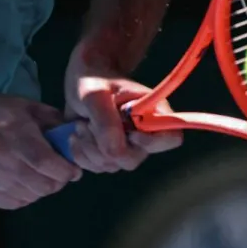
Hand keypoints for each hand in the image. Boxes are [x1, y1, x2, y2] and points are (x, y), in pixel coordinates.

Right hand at [0, 90, 81, 209]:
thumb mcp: (29, 107)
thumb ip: (54, 123)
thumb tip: (76, 144)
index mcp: (13, 134)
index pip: (47, 163)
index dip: (66, 171)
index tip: (73, 170)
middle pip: (41, 185)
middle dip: (56, 182)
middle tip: (57, 174)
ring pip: (28, 197)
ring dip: (40, 190)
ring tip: (38, 176)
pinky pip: (12, 203)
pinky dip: (23, 196)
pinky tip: (22, 183)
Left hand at [62, 45, 181, 172]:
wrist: (79, 80)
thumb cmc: (93, 79)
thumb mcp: (94, 93)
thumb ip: (105, 119)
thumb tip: (115, 151)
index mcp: (153, 113)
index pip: (171, 138)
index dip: (150, 142)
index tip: (126, 132)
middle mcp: (144, 134)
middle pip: (132, 159)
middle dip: (103, 146)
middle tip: (87, 124)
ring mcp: (126, 146)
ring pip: (112, 166)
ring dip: (89, 148)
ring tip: (80, 125)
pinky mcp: (108, 154)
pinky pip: (96, 168)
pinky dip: (81, 155)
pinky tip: (75, 135)